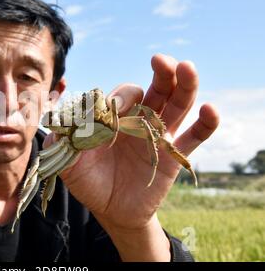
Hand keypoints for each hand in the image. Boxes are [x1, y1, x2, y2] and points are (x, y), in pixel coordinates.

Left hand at [52, 54, 218, 251]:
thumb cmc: (88, 180)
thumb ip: (61, 141)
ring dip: (185, 86)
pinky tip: (209, 109)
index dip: (120, 97)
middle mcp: (139, 119)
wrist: (110, 209)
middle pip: (156, 89)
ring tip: (187, 68)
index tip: (113, 109)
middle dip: (160, 73)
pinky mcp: (173, 155)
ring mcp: (159, 135)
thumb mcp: (68, 162)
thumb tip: (60, 125)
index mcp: (115, 116)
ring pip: (177, 104)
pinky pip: (195, 136)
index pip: (123, 95)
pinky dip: (205, 123)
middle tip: (161, 60)